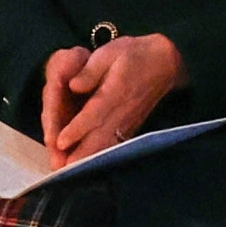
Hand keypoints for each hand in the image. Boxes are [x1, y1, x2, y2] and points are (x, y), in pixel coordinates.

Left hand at [45, 35, 185, 168]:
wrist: (165, 63)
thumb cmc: (133, 55)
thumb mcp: (110, 52)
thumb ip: (91, 69)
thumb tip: (74, 85)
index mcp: (116, 90)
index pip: (94, 113)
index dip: (77, 129)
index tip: (60, 141)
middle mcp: (123, 110)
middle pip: (100, 136)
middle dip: (81, 154)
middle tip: (62, 170)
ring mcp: (129, 121)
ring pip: (108, 145)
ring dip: (90, 161)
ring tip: (70, 173)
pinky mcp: (131, 127)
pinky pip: (115, 145)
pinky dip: (102, 157)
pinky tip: (88, 167)